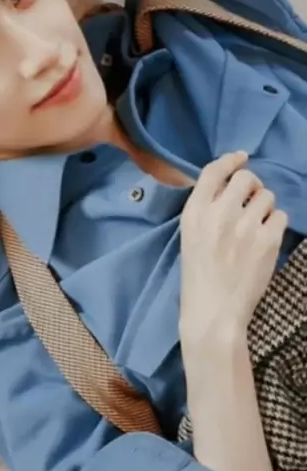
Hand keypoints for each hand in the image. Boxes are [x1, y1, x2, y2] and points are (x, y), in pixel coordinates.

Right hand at [179, 152, 287, 346]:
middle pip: (245, 178)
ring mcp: (245, 226)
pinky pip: (280, 215)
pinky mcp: (267, 240)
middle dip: (251, 185)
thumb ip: (206, 210)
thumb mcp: (190, 236)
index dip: (230, 160)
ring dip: (264, 206)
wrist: (214, 312)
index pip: (214, 171)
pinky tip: (266, 237)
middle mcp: (219, 213)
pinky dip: (275, 223)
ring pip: (266, 195)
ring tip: (257, 223)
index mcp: (194, 212)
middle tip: (251, 199)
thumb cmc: (198, 277)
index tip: (241, 159)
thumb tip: (230, 186)